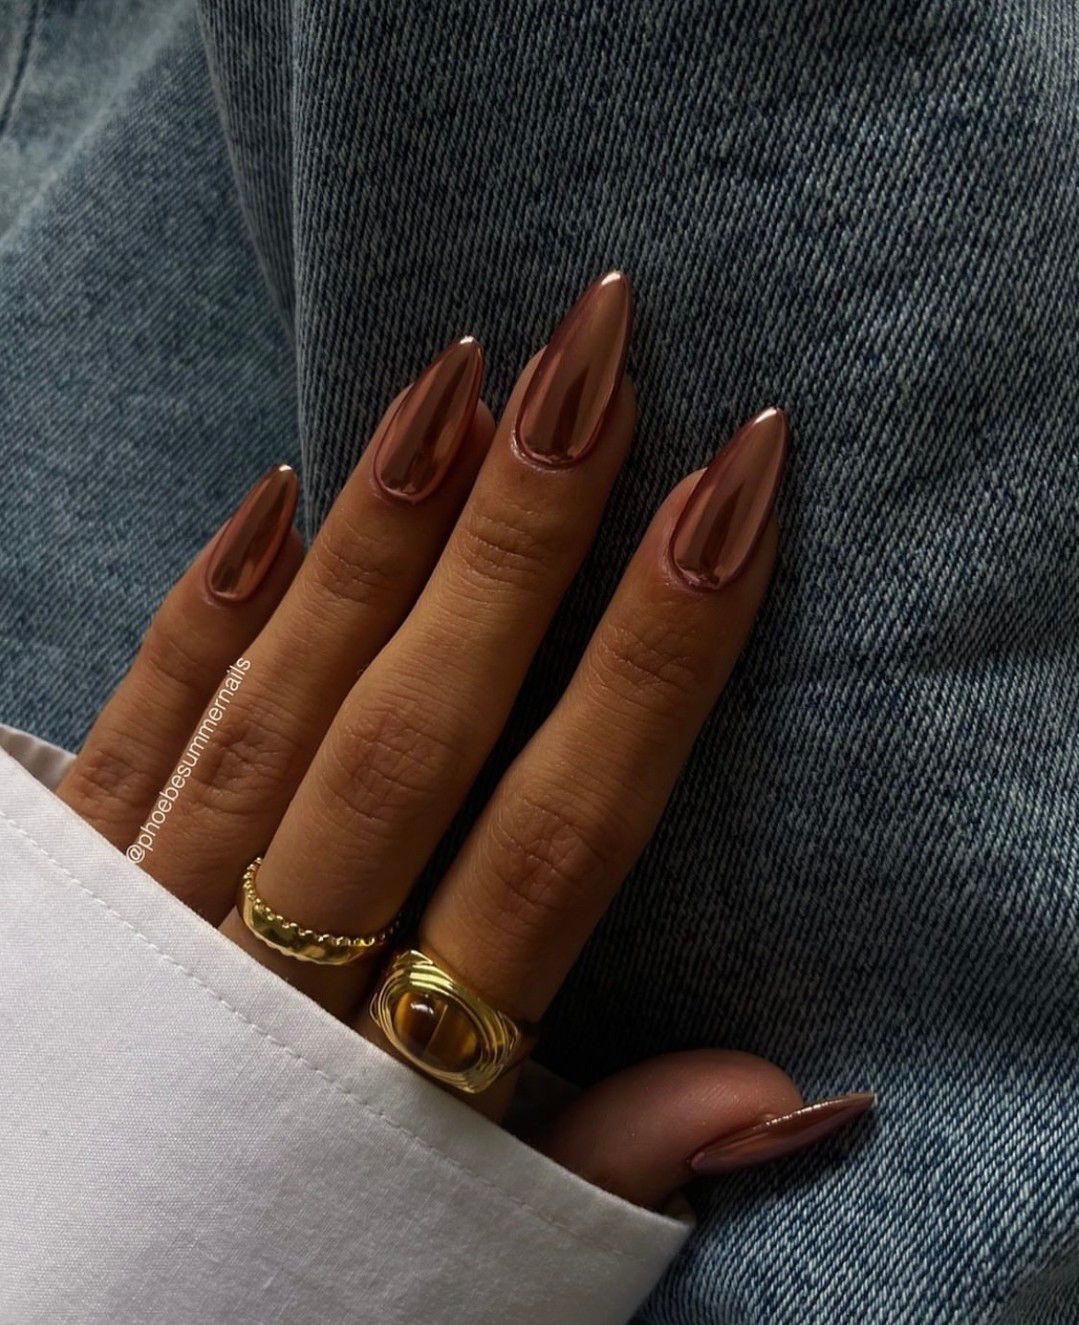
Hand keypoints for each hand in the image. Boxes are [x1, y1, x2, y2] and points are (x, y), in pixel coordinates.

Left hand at [57, 272, 870, 1209]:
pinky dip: (204, 616)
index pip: (559, 832)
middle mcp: (272, 979)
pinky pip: (135, 736)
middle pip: (417, 733)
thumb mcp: (470, 1238)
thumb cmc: (296, 1260)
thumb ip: (611, 1158)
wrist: (72, 1305)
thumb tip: (791, 1093)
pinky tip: (273, 495)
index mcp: (404, 1075)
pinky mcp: (58, 891)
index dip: (654, 665)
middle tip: (596, 361)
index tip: (729, 503)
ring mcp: (149, 924)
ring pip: (281, 707)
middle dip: (519, 540)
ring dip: (379, 537)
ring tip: (465, 375)